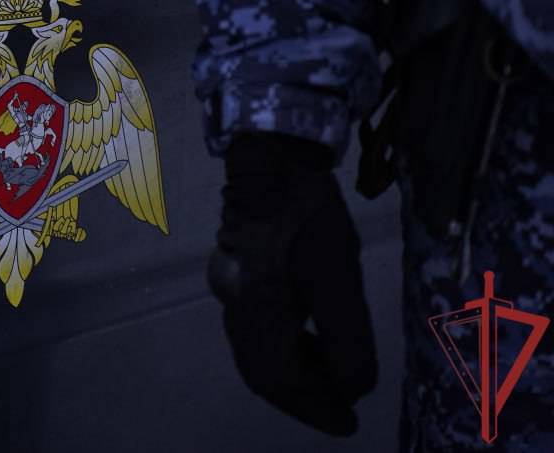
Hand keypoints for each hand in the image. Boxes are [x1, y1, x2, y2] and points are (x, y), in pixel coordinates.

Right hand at [207, 133, 377, 436]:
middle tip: (342, 409)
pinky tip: (310, 340)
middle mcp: (236, 306)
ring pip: (258, 352)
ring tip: (333, 376)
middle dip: (303, 396)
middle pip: (263, 371)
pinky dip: (284, 348)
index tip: (350, 423)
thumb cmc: (310, 216)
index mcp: (258, 309)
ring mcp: (231, 290)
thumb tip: (352, 386)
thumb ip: (348, 338)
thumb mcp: (341, 277)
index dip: (315, 407)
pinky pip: (255, 330)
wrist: (271, 159)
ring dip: (295, 373)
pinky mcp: (237, 276)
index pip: (282, 379)